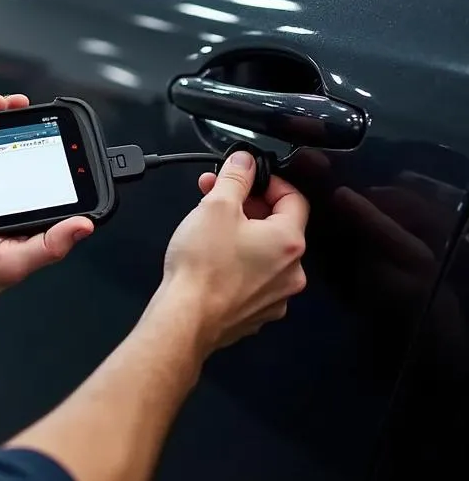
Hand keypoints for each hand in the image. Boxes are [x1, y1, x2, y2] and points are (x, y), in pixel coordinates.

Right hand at [158, 150, 309, 353]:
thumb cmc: (202, 267)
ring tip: (209, 225)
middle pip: (278, 225)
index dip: (270, 182)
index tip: (249, 177)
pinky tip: (212, 257)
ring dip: (242, 233)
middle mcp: (291, 271)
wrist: (186, 318)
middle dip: (247, 205)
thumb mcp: (216, 206)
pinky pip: (254, 277)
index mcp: (288, 241)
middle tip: (219, 197)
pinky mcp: (257, 311)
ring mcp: (276, 295)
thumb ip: (235, 177)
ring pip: (265, 252)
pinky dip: (238, 262)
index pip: (294, 198)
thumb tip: (245, 162)